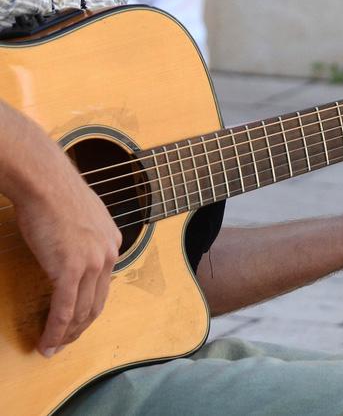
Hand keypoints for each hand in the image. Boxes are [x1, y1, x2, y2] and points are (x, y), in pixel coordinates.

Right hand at [6, 115, 121, 356]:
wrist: (44, 180)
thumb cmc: (54, 192)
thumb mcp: (81, 215)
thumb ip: (83, 235)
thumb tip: (72, 247)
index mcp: (112, 242)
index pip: (103, 284)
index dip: (88, 305)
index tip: (75, 319)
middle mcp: (108, 254)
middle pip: (97, 302)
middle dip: (81, 327)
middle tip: (64, 342)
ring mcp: (92, 263)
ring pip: (83, 311)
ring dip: (67, 334)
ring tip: (53, 348)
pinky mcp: (71, 269)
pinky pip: (65, 309)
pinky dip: (56, 330)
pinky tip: (47, 342)